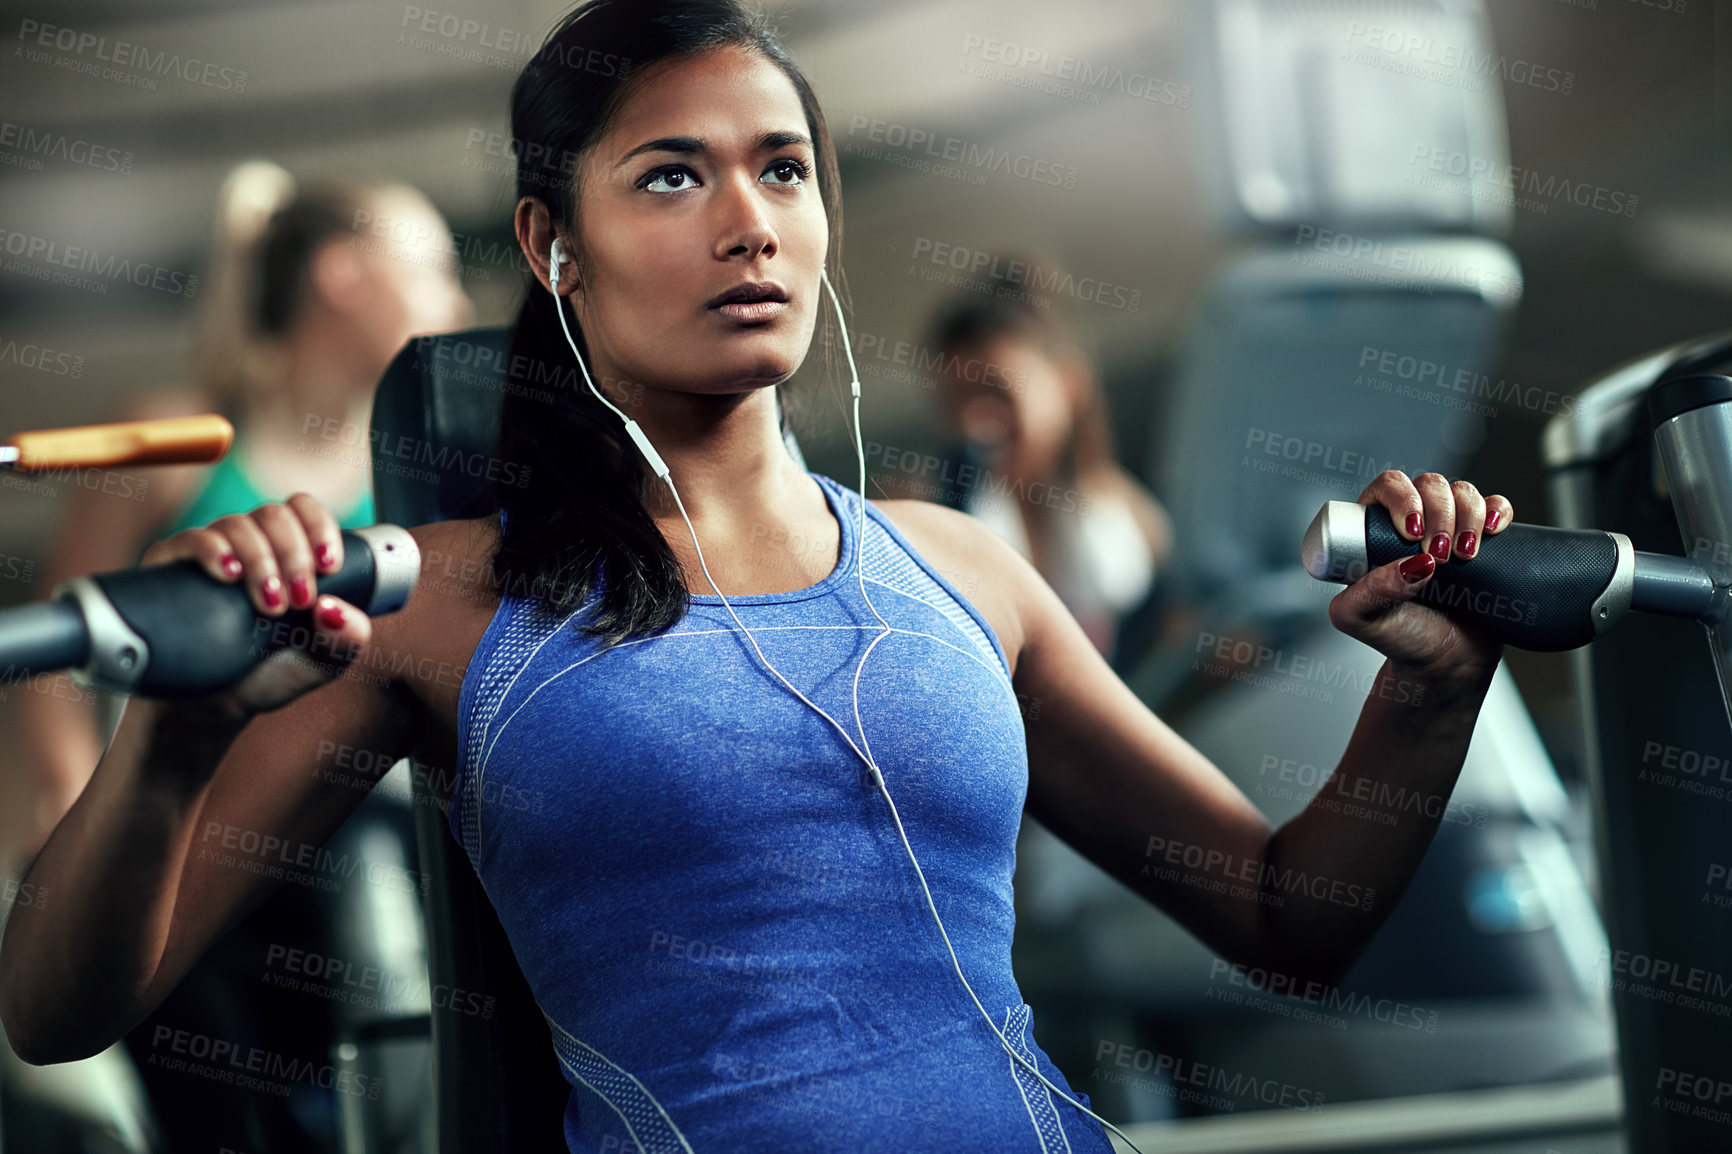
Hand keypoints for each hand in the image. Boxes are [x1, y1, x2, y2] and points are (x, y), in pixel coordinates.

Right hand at [138, 493, 371, 720]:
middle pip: (274, 515)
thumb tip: (336, 609)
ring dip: (260, 560)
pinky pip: (190, 539)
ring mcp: (211, 554)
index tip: (329, 565)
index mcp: (289, 556)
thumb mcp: (320, 664)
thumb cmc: (269, 677)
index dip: (319, 528)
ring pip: (237, 524)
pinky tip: (227, 573)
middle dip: (294, 555)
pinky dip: (212, 550)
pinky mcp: (172, 568)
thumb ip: (345, 641)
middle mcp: (251, 546)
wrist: (214, 709)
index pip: (302, 511)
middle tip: (299, 600)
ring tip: (268, 604)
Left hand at [1327, 471, 1513, 683]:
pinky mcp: (1483, 538)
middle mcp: (1411, 524)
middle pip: (1428, 485)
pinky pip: (1495, 505)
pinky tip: (1494, 529)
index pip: (1384, 488)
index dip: (1401, 499)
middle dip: (1439, 513)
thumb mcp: (1364, 620)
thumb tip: (1410, 564)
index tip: (1413, 533)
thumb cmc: (1401, 639)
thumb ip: (1369, 593)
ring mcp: (1448, 528)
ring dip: (1468, 516)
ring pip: (1462, 491)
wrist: (1448, 663)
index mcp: (1373, 532)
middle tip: (1440, 556)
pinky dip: (1498, 509)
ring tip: (1464, 558)